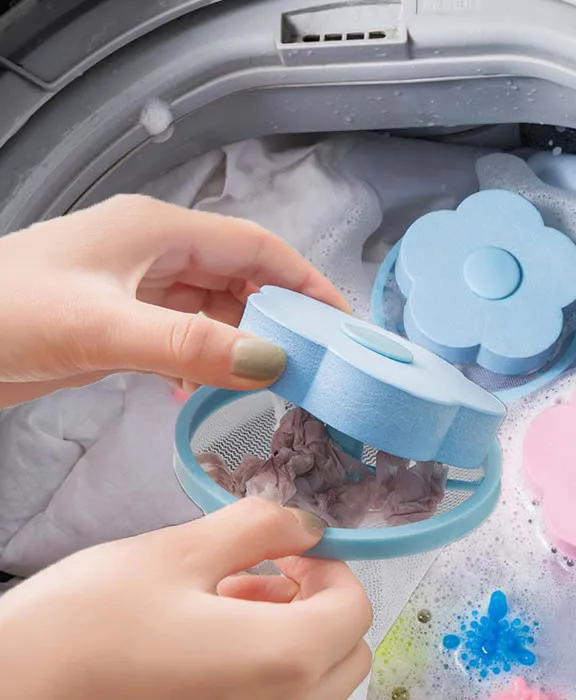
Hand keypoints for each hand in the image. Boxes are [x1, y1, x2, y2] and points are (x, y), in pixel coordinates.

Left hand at [0, 195, 348, 406]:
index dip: (304, 280)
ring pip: (212, 309)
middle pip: (239, 277)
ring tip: (268, 383)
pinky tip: (198, 391)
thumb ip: (190, 344)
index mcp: (157, 231)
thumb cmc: (7, 315)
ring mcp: (135, 286)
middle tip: (312, 363)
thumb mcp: (103, 328)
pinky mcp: (120, 318)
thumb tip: (272, 363)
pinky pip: (181, 333)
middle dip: (278, 317)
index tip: (340, 322)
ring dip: (239, 342)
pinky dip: (201, 359)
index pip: (255, 247)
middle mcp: (153, 251)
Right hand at [0, 498, 372, 699]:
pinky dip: (273, 649)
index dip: (331, 564)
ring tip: (233, 582)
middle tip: (272, 562)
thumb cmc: (94, 618)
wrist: (17, 690)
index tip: (289, 543)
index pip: (355, 607)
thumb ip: (262, 527)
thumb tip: (309, 522)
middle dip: (322, 595)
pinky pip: (283, 690)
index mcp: (284, 658)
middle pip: (348, 646)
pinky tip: (217, 614)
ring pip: (319, 670)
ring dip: (296, 619)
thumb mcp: (184, 549)